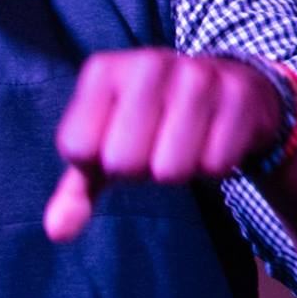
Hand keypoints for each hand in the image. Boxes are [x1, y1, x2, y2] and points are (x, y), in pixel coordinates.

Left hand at [43, 49, 282, 241]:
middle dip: (138, 171)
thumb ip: (76, 192)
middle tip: (153, 146)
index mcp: (102, 71)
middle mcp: (146, 64)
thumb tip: (56, 233)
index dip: (97, 164)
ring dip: (176, 171)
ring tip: (183, 142)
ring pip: (170, 169)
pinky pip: (216, 164)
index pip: (77, 148)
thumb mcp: (105, 148)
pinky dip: (214, 165)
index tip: (114, 143)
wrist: (226, 88)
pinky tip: (214, 137)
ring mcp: (196, 74)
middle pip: (123, 163)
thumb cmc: (150, 123)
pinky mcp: (239, 92)